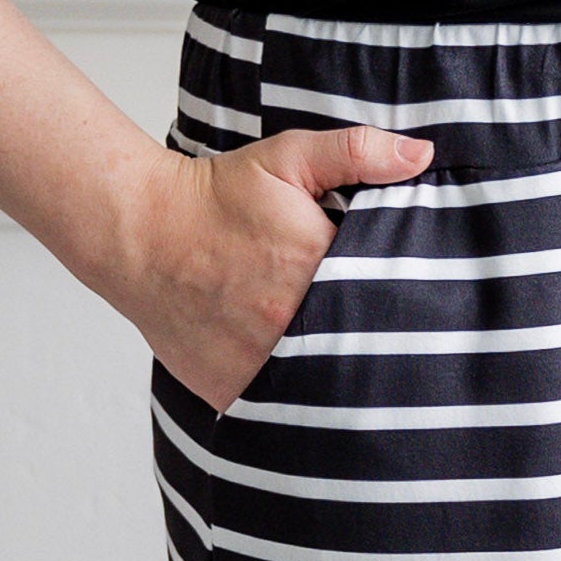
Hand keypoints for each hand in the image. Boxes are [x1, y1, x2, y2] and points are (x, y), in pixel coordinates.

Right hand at [129, 124, 433, 411]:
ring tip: (342, 361)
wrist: (139, 232)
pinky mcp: (230, 389)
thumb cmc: (213, 196)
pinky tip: (296, 381)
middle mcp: (289, 322)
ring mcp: (258, 362)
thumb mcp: (288, 158)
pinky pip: (275, 408)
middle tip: (376, 334)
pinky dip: (288, 400)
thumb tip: (422, 157)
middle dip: (367, 339)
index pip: (383, 295)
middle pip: (354, 345)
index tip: (401, 295)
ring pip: (319, 384)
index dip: (398, 297)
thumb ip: (357, 152)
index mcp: (315, 267)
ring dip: (332, 375)